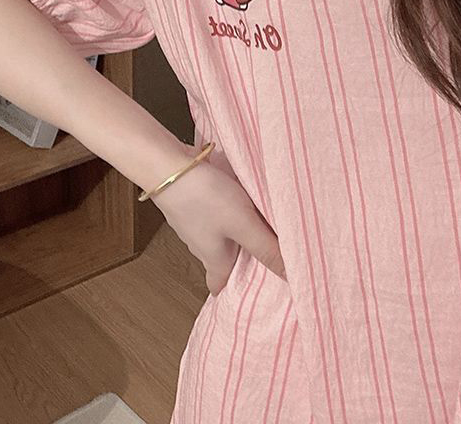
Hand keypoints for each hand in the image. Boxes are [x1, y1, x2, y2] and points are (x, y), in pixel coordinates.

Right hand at [151, 149, 285, 295]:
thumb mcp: (243, 224)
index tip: (247, 295)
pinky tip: (235, 197)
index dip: (232, 291)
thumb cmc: (205, 197)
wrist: (166, 166)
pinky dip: (223, 211)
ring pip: (216, 234)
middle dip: (239, 260)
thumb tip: (293, 279)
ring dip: (233, 232)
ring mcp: (192, 221)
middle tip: (260, 256)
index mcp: (213, 258)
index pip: (220, 285)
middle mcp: (200, 243)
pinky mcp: (190, 201)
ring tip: (255, 224)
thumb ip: (267, 249)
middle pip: (221, 259)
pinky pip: (210, 213)